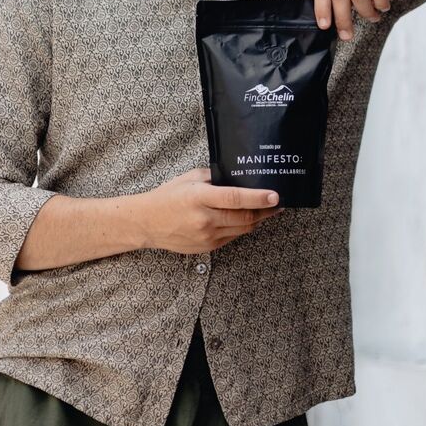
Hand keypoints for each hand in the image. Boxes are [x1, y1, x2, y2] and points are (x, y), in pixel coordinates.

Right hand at [133, 167, 281, 253]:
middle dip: (265, 211)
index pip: (235, 198)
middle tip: (278, 203)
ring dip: (257, 220)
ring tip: (268, 211)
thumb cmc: (168, 196)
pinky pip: (232, 237)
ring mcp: (206, 237)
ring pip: (242, 230)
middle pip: (244, 217)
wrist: (147, 223)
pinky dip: (242, 228)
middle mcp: (204, 219)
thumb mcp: (189, 178)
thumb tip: (238, 177)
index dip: (257, 198)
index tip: (275, 196)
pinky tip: (247, 219)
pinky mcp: (207, 248)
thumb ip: (214, 177)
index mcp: (199, 197)